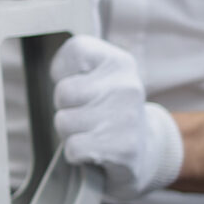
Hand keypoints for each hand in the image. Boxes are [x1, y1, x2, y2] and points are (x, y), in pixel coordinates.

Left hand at [51, 35, 183, 202]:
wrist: (144, 149)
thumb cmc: (106, 109)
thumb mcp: (95, 75)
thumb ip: (71, 63)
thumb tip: (59, 77)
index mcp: (119, 63)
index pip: (75, 50)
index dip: (65, 71)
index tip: (82, 84)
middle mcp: (126, 86)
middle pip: (63, 93)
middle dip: (66, 108)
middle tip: (86, 115)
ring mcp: (127, 117)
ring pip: (64, 123)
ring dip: (70, 133)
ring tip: (91, 132)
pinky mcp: (124, 148)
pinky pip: (74, 148)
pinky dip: (76, 154)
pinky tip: (95, 150)